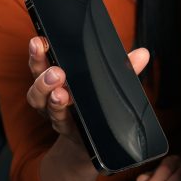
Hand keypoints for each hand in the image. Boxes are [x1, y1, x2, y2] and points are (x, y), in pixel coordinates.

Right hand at [26, 35, 149, 148]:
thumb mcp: (109, 82)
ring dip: (52, 99)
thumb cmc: (98, 102)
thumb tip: (143, 54)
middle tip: (56, 72)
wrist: (94, 139)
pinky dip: (63, 116)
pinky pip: (61, 123)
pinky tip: (70, 112)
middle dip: (43, 79)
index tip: (39, 41)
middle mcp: (51, 97)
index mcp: (58, 79)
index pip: (42, 64)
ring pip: (44, 107)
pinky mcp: (66, 130)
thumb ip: (125, 68)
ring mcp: (57, 115)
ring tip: (61, 94)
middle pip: (38, 87)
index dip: (38, 54)